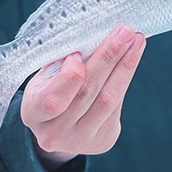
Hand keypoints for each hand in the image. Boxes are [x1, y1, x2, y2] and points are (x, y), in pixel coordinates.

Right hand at [21, 25, 145, 169]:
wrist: (59, 126)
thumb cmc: (50, 88)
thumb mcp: (45, 76)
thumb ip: (61, 61)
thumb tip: (90, 34)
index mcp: (34, 113)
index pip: (53, 101)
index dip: (68, 77)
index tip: (77, 53)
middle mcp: (55, 132)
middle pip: (87, 92)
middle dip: (108, 57)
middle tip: (125, 31)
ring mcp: (81, 139)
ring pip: (109, 99)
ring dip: (126, 65)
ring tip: (137, 40)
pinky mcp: (104, 140)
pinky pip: (117, 104)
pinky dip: (126, 77)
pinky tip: (133, 55)